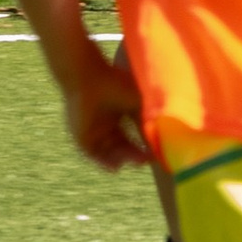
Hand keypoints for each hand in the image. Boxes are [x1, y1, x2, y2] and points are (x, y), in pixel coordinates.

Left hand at [63, 36, 150, 168]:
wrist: (87, 75)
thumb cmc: (114, 83)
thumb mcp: (136, 103)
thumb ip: (146, 120)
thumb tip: (161, 137)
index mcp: (117, 115)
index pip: (132, 137)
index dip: (143, 146)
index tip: (156, 152)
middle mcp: (105, 125)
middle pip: (122, 147)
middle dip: (134, 155)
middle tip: (146, 160)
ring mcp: (92, 132)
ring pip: (109, 152)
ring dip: (122, 159)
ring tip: (135, 162)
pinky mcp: (81, 136)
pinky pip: (93, 154)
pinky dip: (104, 162)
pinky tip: (116, 166)